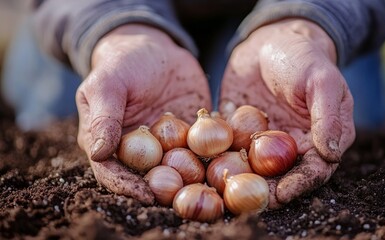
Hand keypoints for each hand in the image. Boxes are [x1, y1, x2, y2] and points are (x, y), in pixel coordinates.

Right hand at [76, 24, 210, 203]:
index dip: (127, 187)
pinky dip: (218, 156)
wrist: (155, 49)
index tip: (146, 196)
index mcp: (112, 144)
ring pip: (182, 169)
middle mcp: (142, 151)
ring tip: (213, 191)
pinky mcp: (193, 134)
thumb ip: (104, 117)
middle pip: (150, 178)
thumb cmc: (122, 63)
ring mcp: (170, 144)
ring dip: (196, 180)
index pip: (115, 173)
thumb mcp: (108, 84)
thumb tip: (98, 153)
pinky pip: (206, 148)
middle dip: (167, 191)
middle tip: (185, 202)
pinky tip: (233, 162)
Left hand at [220, 19, 354, 207]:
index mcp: (316, 139)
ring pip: (252, 167)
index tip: (283, 194)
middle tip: (247, 202)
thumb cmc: (304, 58)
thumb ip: (329, 116)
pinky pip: (228, 148)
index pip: (312, 170)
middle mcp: (289, 146)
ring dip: (239, 180)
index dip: (299, 184)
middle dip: (265, 191)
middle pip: (280, 175)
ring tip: (223, 192)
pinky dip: (217, 159)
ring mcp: (261, 141)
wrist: (271, 41)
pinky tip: (203, 167)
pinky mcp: (237, 132)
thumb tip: (331, 153)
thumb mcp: (322, 80)